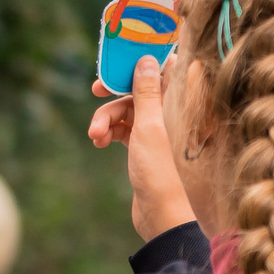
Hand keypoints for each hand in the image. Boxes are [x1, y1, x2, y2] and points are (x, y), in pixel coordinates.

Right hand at [89, 55, 195, 237]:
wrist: (160, 214)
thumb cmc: (160, 170)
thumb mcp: (148, 126)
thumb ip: (147, 91)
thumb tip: (146, 59)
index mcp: (179, 103)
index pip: (166, 66)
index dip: (144, 59)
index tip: (121, 59)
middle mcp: (170, 112)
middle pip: (139, 87)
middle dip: (115, 92)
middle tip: (96, 90)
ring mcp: (157, 129)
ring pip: (127, 110)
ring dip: (107, 119)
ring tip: (95, 136)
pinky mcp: (144, 146)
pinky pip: (123, 129)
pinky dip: (110, 132)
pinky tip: (99, 143)